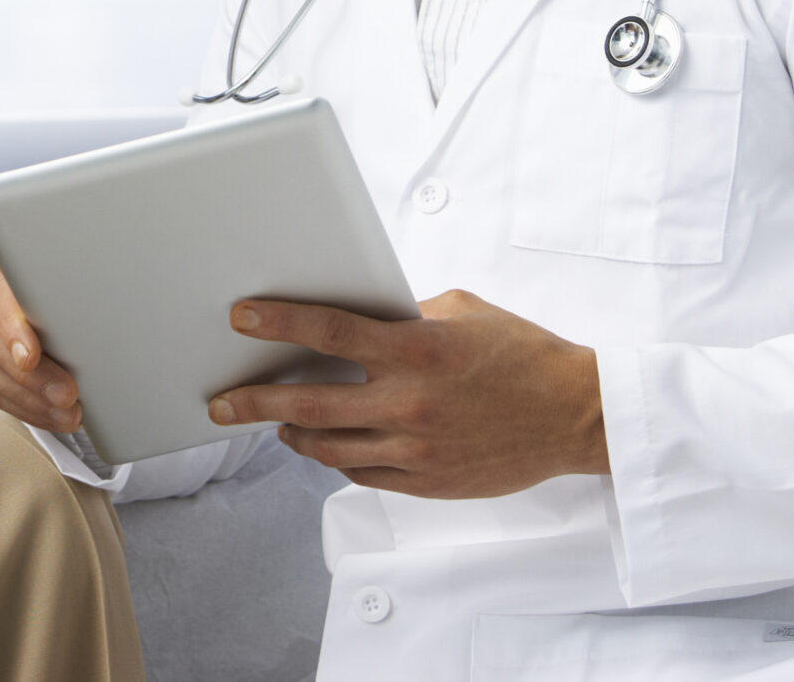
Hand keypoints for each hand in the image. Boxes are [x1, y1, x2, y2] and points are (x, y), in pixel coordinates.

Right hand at [0, 245, 83, 432]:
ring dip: (27, 398)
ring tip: (65, 414)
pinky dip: (21, 406)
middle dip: (28, 375)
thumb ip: (71, 288)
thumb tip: (106, 317)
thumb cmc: (62, 277)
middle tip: (66, 395)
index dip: (11, 326)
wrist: (40, 282)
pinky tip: (48, 415)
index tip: (32, 358)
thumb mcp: (68, 272)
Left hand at [207, 289, 606, 498]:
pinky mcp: (426, 482)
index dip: (278, 323)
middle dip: (254, 401)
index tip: (241, 318)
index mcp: (416, 349)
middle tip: (221, 400)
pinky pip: (362, 473)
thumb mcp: (461, 310)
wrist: (573, 414)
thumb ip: (404, 316)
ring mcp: (415, 448)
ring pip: (328, 448)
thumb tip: (358, 316)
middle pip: (309, 404)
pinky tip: (323, 446)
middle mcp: (409, 402)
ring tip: (272, 423)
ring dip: (291, 434)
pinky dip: (336, 458)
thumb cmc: (520, 353)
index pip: (329, 332)